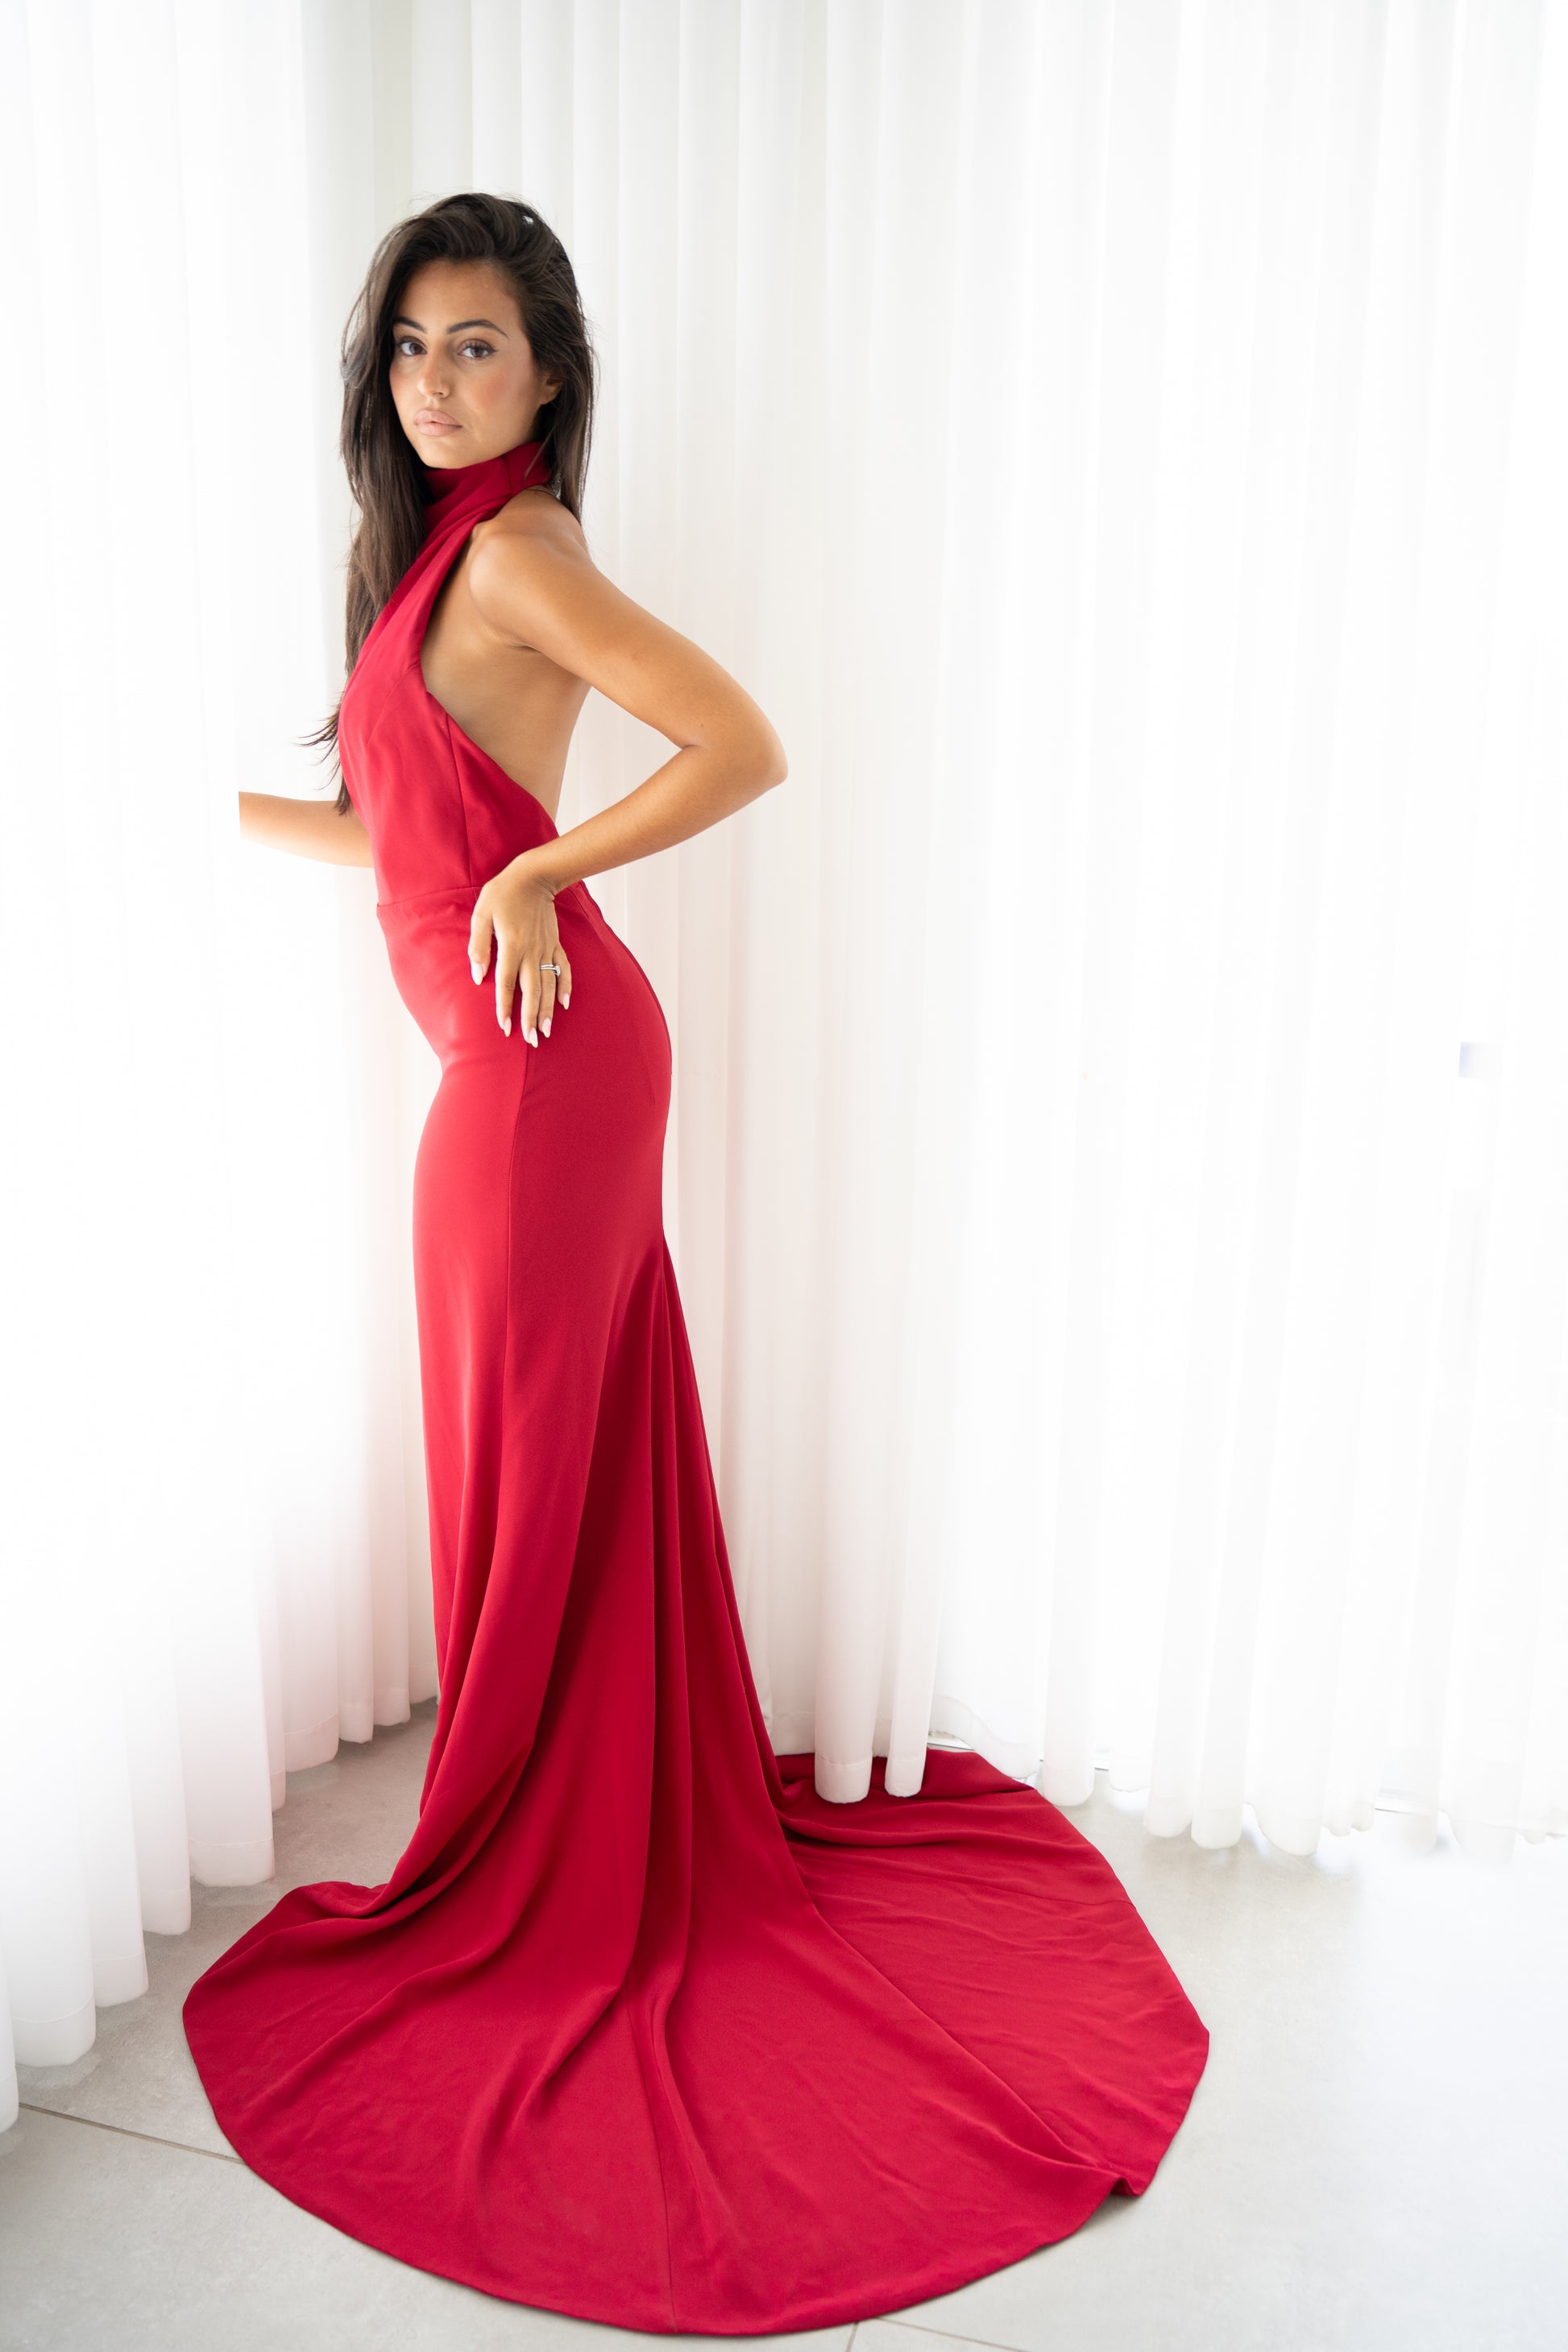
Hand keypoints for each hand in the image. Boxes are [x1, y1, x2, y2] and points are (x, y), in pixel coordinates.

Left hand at [467, 856, 573, 1044]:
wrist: (533, 875)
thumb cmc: (502, 893)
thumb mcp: (481, 914)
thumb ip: (478, 945)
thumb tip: (477, 974)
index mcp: (511, 945)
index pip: (506, 983)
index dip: (505, 1007)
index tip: (505, 1027)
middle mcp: (531, 951)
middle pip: (532, 991)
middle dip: (531, 1017)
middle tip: (531, 1040)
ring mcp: (546, 949)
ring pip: (548, 985)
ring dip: (547, 1009)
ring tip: (546, 1030)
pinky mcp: (555, 944)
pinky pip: (564, 969)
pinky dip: (565, 987)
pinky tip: (564, 1004)